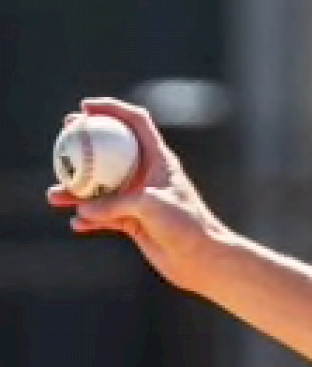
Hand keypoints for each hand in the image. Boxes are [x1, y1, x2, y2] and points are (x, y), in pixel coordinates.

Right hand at [46, 97, 228, 291]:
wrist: (203, 260)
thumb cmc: (187, 226)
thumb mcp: (152, 207)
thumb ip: (116, 204)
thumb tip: (82, 210)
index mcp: (160, 160)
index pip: (136, 123)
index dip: (112, 109)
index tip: (85, 107)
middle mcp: (148, 175)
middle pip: (111, 150)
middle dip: (84, 141)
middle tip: (62, 139)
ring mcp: (139, 198)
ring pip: (99, 188)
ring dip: (76, 191)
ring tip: (54, 196)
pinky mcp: (134, 222)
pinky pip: (103, 217)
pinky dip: (89, 219)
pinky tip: (77, 224)